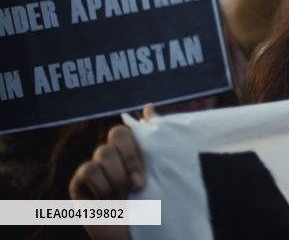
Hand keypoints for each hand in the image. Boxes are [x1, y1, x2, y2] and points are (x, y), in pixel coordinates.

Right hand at [70, 105, 154, 239]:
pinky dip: (102, 185)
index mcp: (134, 149)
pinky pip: (87, 170)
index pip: (128, 128)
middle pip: (116, 134)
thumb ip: (156, 139)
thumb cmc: (157, 205)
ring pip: (103, 152)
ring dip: (118, 177)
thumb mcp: (164, 170)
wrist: (144, 234)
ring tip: (125, 197)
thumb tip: (149, 107)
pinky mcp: (80, 184)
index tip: (147, 170)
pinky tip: (108, 201)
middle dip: (131, 160)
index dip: (136, 144)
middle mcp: (114, 156)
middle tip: (139, 186)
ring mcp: (96, 169)